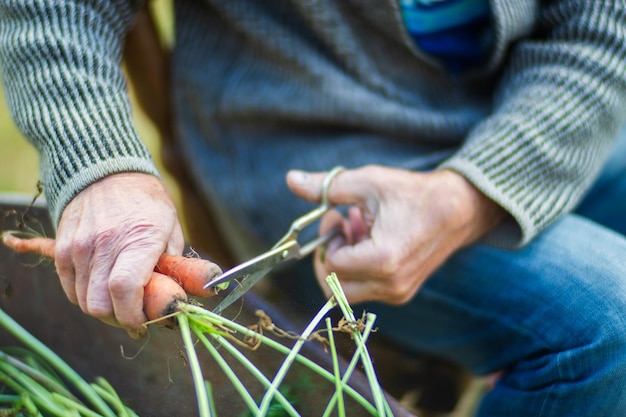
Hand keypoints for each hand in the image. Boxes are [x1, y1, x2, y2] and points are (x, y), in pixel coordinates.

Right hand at [55, 172, 184, 336]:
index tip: (146, 321)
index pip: (125, 290)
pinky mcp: (63, 249)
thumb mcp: (171, 230)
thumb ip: (174, 268)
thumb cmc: (147, 203)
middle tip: (135, 314)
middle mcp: (104, 244)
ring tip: (121, 301)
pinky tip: (102, 289)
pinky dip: (86, 296)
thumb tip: (183, 300)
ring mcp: (79, 247)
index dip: (134, 315)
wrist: (107, 172)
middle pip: (100, 305)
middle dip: (120, 318)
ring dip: (104, 309)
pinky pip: (70, 289)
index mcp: (139, 239)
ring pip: (84, 301)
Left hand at [287, 165, 504, 304]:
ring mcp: (398, 293)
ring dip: (345, 263)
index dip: (327, 238)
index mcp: (383, 260)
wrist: (460, 209)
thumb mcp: (368, 182)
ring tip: (360, 231)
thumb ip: (326, 186)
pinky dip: (359, 268)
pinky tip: (371, 240)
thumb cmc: (414, 194)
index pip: (331, 265)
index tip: (336, 216)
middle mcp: (391, 285)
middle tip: (343, 227)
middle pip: (334, 288)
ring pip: (347, 292)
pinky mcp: (402, 293)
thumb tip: (291, 179)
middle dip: (331, 257)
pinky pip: (365, 289)